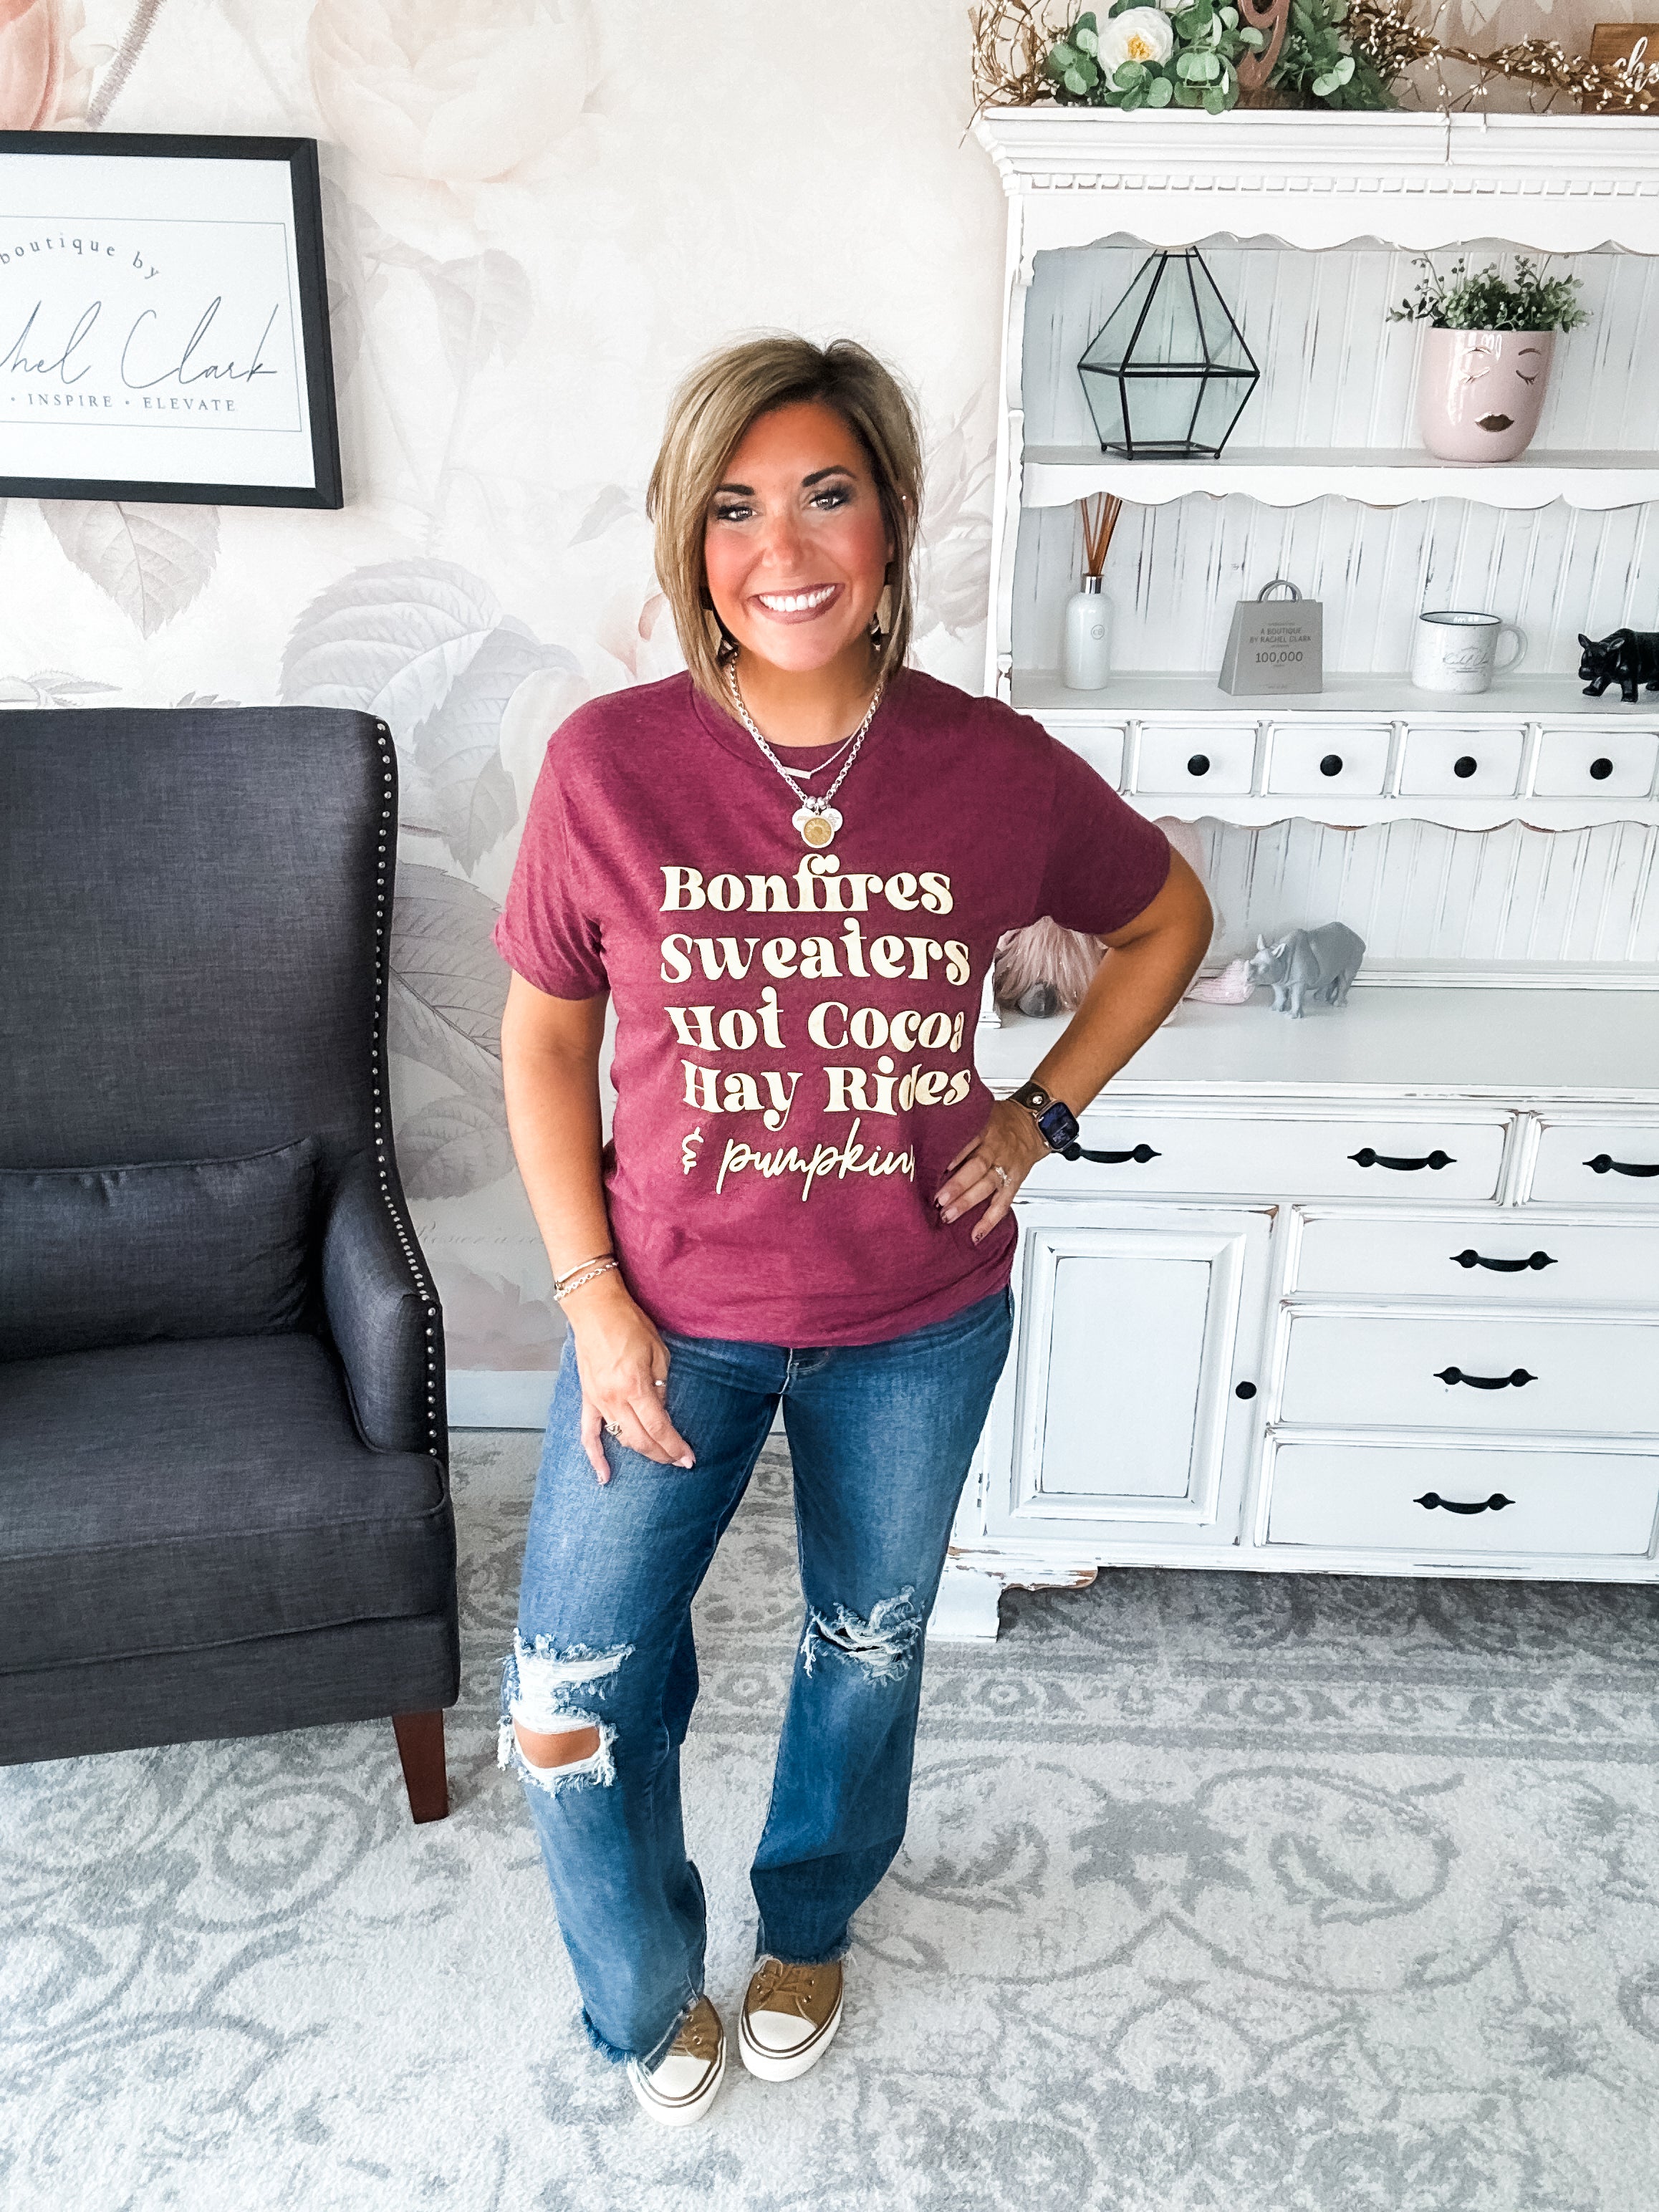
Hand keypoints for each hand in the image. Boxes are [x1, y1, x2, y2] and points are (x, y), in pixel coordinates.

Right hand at [563, 1271, 694, 1482]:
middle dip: (663, 1454)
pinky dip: (596, 1457)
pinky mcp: (588, 1398)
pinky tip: (605, 1476)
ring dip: (642, 1452)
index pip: (659, 1427)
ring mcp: (598, 1401)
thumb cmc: (628, 1324)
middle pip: (641, 1440)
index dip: (675, 1446)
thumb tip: (662, 1411)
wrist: (595, 1309)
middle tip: (679, 1461)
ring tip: (659, 1457)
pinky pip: (588, 1434)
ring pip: (621, 1439)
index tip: (688, 1458)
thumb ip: (661, 1386)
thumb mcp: (658, 1352)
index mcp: (635, 1386)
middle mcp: (615, 1398)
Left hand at [933, 1098, 1048, 1243]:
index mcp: (985, 1130)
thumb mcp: (980, 1114)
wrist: (1032, 1125)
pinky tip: (976, 1233)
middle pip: (977, 1167)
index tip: (934, 1168)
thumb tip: (924, 1139)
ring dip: (968, 1202)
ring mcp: (1005, 1167)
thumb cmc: (999, 1123)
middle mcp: (995, 1149)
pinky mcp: (1013, 1183)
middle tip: (938, 1199)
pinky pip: (1003, 1203)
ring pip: (987, 1186)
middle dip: (957, 1184)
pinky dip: (990, 1221)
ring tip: (949, 1215)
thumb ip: (958, 1127)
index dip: (953, 1155)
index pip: (968, 1141)